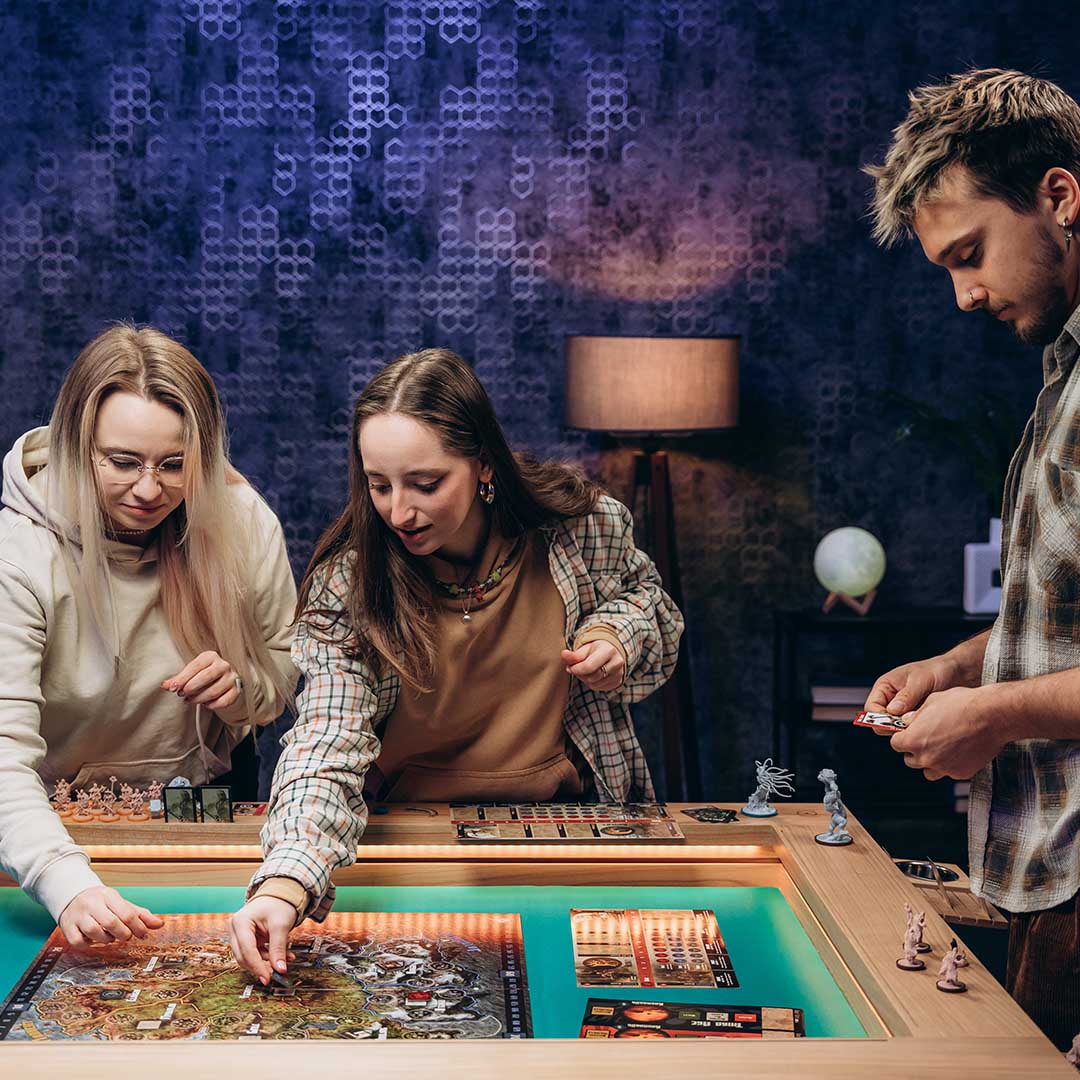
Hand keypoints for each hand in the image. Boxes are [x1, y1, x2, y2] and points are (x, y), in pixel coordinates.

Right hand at [58, 886, 163, 946]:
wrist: (72, 896)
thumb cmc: (102, 903)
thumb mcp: (121, 904)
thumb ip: (140, 914)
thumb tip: (160, 924)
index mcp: (109, 895)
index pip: (126, 912)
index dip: (138, 926)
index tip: (143, 934)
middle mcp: (92, 904)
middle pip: (111, 922)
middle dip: (123, 933)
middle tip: (126, 936)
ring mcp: (78, 915)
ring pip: (94, 931)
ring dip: (106, 939)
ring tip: (110, 937)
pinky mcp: (67, 927)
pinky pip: (78, 941)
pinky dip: (88, 945)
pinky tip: (93, 940)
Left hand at [162, 651, 240, 709]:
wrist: (224, 680)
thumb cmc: (203, 675)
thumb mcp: (191, 673)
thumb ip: (178, 679)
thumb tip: (164, 686)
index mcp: (211, 656)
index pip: (195, 667)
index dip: (182, 678)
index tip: (172, 688)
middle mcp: (224, 665)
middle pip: (206, 677)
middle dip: (191, 688)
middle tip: (182, 694)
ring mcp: (232, 678)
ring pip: (213, 691)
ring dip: (198, 699)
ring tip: (190, 700)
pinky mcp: (236, 690)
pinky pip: (223, 701)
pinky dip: (211, 705)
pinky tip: (205, 704)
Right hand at [229, 896, 296, 984]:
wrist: (281, 894)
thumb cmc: (279, 904)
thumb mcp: (281, 925)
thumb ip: (279, 948)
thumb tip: (280, 970)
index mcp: (240, 922)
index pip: (247, 950)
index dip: (257, 967)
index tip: (268, 979)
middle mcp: (235, 929)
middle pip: (244, 956)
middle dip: (260, 966)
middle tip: (275, 975)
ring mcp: (239, 934)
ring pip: (249, 957)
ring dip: (266, 962)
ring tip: (285, 961)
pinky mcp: (246, 939)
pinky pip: (254, 953)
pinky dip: (267, 957)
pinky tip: (282, 957)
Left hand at [561, 640, 624, 691]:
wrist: (611, 652)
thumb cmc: (596, 650)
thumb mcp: (585, 649)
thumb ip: (574, 654)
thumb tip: (564, 654)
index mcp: (608, 651)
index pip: (589, 667)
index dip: (576, 669)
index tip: (570, 667)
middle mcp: (617, 663)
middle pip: (592, 677)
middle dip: (580, 674)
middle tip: (576, 668)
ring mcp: (619, 674)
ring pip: (595, 684)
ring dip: (585, 680)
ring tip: (584, 671)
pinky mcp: (618, 682)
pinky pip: (599, 688)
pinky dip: (592, 683)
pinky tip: (592, 675)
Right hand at [864, 654, 960, 731]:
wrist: (956, 674)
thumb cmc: (936, 671)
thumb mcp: (920, 681)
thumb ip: (906, 696)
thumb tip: (892, 711)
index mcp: (884, 687)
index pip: (871, 708)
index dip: (879, 718)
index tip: (894, 723)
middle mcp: (889, 700)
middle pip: (880, 721)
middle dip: (892, 726)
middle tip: (909, 726)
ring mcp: (901, 711)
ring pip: (894, 728)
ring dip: (905, 729)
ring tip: (921, 724)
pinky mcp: (913, 718)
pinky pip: (908, 730)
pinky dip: (915, 731)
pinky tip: (927, 727)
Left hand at [888, 686, 1006, 780]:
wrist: (993, 716)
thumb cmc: (964, 705)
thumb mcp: (931, 702)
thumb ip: (915, 716)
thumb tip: (907, 721)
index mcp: (914, 740)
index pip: (896, 744)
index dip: (902, 736)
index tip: (908, 733)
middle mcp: (927, 757)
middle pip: (910, 760)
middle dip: (914, 749)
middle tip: (925, 738)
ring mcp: (944, 768)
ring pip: (928, 771)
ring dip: (930, 761)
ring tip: (940, 748)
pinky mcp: (962, 773)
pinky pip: (949, 772)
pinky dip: (950, 765)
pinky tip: (957, 751)